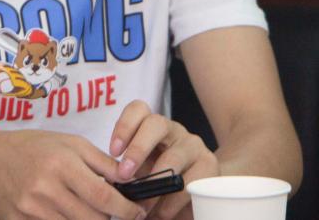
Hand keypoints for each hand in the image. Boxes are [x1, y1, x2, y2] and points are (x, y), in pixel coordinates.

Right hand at [0, 129, 144, 219]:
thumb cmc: (32, 148)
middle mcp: (46, 189)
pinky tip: (67, 212)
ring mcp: (32, 211)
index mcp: (61, 165)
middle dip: (110, 217)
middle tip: (115, 210)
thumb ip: (101, 162)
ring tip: (89, 208)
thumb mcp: (69, 143)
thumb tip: (130, 179)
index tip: (138, 211)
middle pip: (93, 219)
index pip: (103, 197)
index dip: (126, 209)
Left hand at [109, 100, 219, 218]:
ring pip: (175, 154)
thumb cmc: (158, 180)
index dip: (124, 126)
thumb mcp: (139, 174)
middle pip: (155, 123)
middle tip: (124, 175)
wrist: (196, 190)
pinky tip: (164, 212)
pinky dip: (175, 200)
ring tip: (144, 205)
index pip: (138, 109)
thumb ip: (126, 175)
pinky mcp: (209, 165)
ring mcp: (193, 145)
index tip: (113, 151)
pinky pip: (192, 180)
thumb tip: (108, 187)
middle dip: (138, 148)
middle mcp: (173, 130)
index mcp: (151, 126)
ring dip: (156, 181)